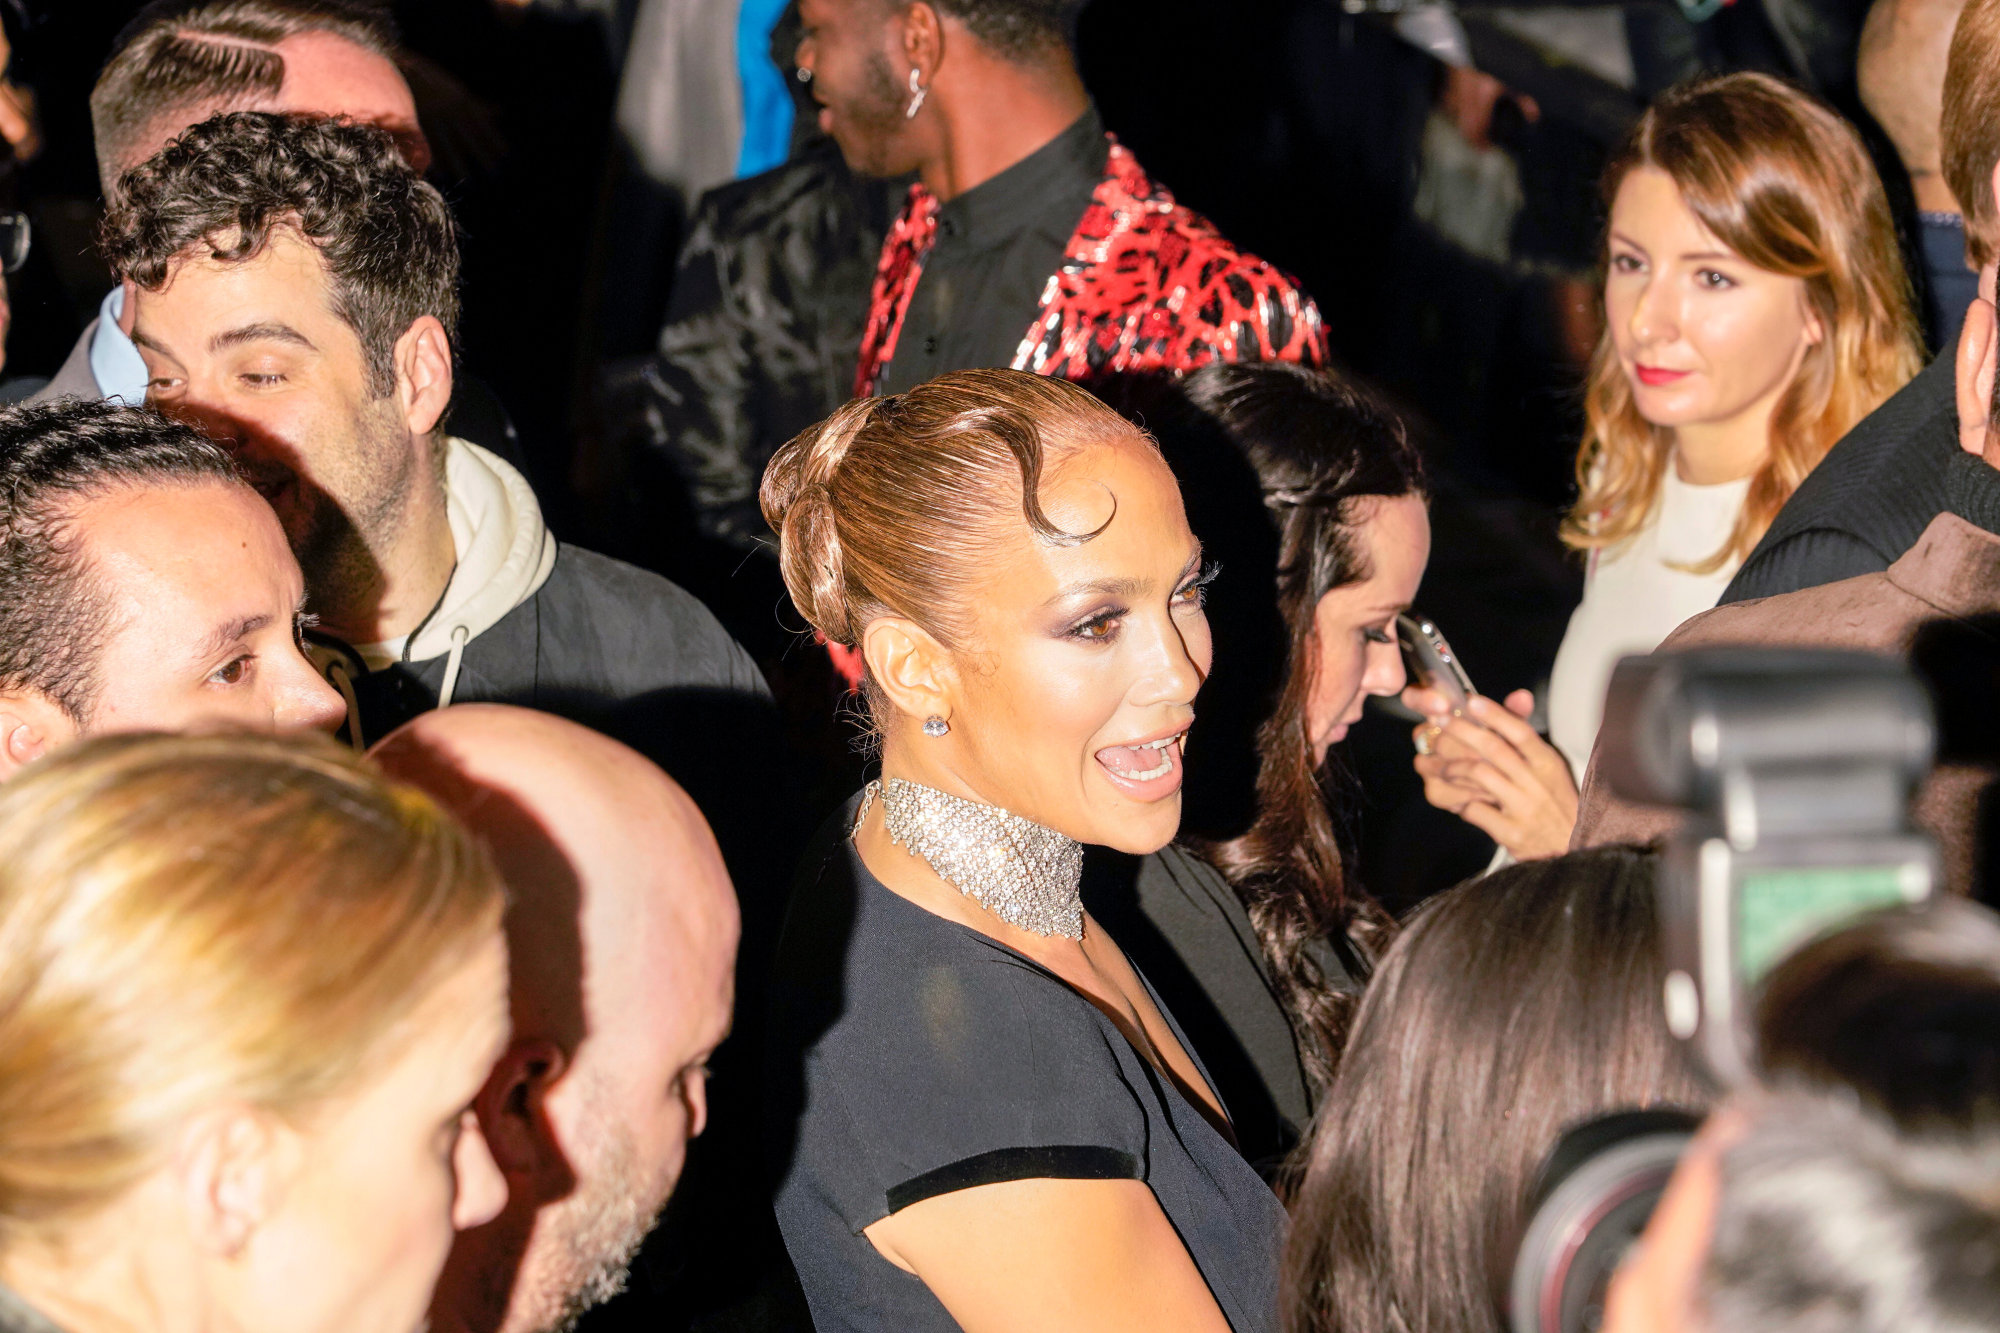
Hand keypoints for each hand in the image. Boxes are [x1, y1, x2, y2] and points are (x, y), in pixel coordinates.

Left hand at [1405, 688, 1578, 859]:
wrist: (1568, 847)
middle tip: (1438, 722)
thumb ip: (1526, 735)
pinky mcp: (1511, 832)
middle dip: (1461, 731)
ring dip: (1453, 767)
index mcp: (1547, 763)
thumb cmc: (1553, 802)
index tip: (1470, 701)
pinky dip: (1460, 802)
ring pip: (1480, 775)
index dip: (1494, 714)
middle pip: (1494, 749)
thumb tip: (1519, 695)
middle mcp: (1538, 783)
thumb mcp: (1548, 768)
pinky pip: (1475, 810)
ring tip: (1440, 766)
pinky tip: (1457, 799)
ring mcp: (1524, 808)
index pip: (1521, 732)